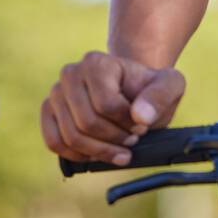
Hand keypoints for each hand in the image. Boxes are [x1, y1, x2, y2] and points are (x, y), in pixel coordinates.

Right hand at [40, 52, 185, 163]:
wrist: (132, 92)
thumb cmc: (150, 89)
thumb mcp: (170, 85)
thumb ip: (160, 96)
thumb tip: (140, 117)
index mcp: (96, 62)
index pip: (107, 105)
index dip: (127, 124)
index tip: (142, 126)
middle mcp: (70, 73)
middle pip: (87, 123)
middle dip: (114, 139)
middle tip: (132, 140)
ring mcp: (55, 93)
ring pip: (71, 136)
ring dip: (99, 151)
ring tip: (119, 149)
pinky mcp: (48, 112)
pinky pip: (54, 142)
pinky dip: (76, 155)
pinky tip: (96, 155)